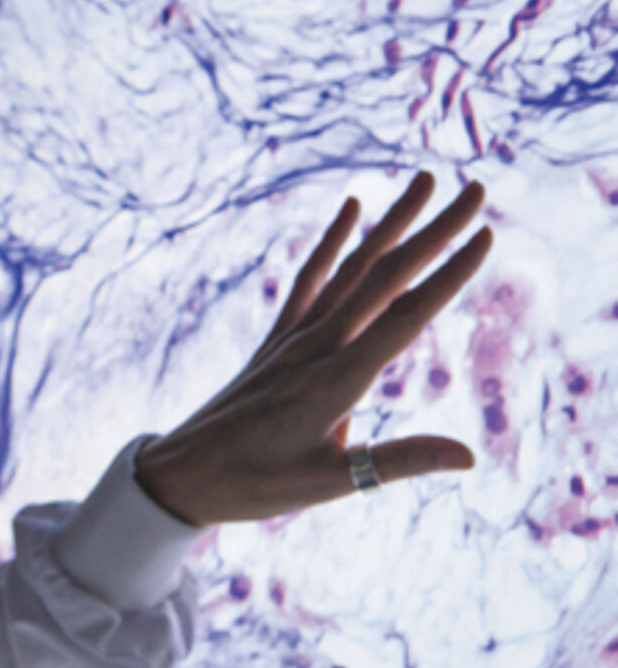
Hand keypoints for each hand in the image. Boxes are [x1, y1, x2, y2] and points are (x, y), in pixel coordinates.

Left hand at [134, 171, 492, 526]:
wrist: (183, 474)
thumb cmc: (254, 485)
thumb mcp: (329, 483)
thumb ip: (398, 462)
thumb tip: (470, 457)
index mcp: (336, 381)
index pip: (406, 318)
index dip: (448, 275)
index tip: (486, 234)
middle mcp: (316, 347)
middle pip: (384, 278)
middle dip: (433, 232)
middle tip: (476, 189)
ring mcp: (293, 338)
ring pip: (350, 269)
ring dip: (390, 224)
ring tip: (424, 182)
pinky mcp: (276, 340)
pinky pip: (308, 280)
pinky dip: (330, 243)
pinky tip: (351, 208)